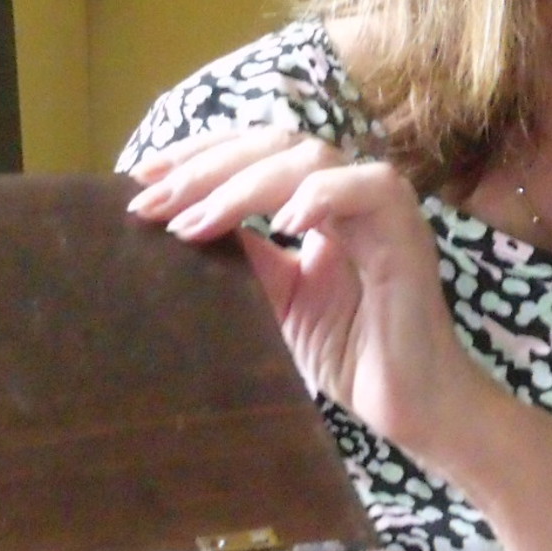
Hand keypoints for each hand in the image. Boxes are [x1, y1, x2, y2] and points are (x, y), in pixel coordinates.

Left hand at [128, 127, 487, 454]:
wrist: (410, 407)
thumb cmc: (349, 355)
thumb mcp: (274, 301)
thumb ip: (242, 258)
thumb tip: (180, 222)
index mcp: (320, 202)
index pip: (257, 151)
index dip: (199, 157)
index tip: (140, 181)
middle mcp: (350, 193)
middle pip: (275, 143)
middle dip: (206, 167)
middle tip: (151, 199)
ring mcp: (381, 209)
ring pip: (311, 158)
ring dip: (243, 184)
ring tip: (194, 221)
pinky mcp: (407, 235)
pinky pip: (370, 189)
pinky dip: (323, 196)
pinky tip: (282, 224)